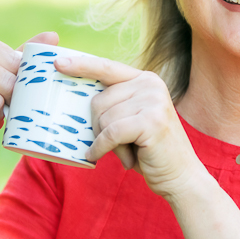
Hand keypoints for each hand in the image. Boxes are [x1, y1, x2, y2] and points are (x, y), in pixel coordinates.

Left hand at [55, 55, 203, 198]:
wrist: (181, 175)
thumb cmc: (150, 150)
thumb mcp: (132, 119)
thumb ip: (114, 105)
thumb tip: (78, 100)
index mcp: (145, 80)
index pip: (107, 68)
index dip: (82, 65)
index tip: (58, 63)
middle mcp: (151, 85)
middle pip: (99, 100)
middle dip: (98, 126)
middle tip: (116, 143)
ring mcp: (153, 101)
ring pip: (103, 119)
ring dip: (106, 141)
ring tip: (126, 151)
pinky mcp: (151, 121)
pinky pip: (110, 133)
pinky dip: (102, 148)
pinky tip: (100, 156)